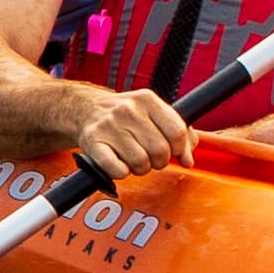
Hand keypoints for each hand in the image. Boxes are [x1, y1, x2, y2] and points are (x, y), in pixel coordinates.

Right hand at [65, 84, 196, 181]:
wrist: (85, 109)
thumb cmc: (125, 115)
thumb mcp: (153, 112)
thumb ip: (177, 131)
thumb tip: (188, 159)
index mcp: (147, 100)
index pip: (177, 131)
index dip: (180, 149)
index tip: (174, 153)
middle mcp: (128, 110)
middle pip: (160, 150)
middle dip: (159, 161)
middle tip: (151, 158)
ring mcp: (109, 126)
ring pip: (140, 162)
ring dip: (140, 168)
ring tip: (134, 159)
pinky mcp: (93, 142)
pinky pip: (118, 170)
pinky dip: (122, 173)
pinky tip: (119, 164)